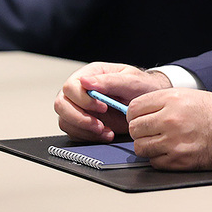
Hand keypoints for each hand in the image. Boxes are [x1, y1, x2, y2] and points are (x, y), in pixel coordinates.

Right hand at [54, 62, 170, 141]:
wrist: (151, 103)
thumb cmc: (142, 87)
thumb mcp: (131, 80)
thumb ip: (109, 81)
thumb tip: (85, 82)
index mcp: (91, 74)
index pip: (71, 87)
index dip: (83, 100)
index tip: (103, 107)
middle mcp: (81, 90)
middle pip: (61, 104)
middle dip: (79, 118)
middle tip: (100, 125)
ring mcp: (81, 107)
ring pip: (65, 120)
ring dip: (84, 130)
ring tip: (106, 131)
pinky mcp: (84, 123)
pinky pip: (74, 133)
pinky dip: (89, 137)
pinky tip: (106, 134)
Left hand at [127, 88, 211, 170]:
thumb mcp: (186, 95)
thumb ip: (160, 102)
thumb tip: (137, 112)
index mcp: (171, 99)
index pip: (134, 109)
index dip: (133, 115)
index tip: (138, 118)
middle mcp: (171, 119)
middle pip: (134, 129)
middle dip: (139, 130)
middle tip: (149, 131)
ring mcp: (174, 142)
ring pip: (140, 148)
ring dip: (147, 146)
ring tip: (159, 141)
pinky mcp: (179, 160)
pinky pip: (154, 162)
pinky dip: (159, 158)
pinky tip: (170, 150)